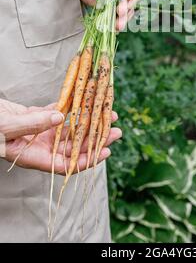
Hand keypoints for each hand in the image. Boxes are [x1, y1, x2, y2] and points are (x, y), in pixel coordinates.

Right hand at [0, 99, 121, 173]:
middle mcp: (40, 145)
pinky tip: (86, 101)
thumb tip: (61, 120)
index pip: (66, 164)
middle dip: (96, 137)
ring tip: (107, 112)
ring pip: (70, 128)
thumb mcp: (8, 126)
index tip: (106, 149)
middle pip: (74, 145)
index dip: (87, 159)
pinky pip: (58, 112)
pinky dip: (72, 107)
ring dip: (89, 121)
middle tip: (116, 128)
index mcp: (34, 155)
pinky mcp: (36, 116)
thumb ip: (33, 124)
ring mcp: (39, 130)